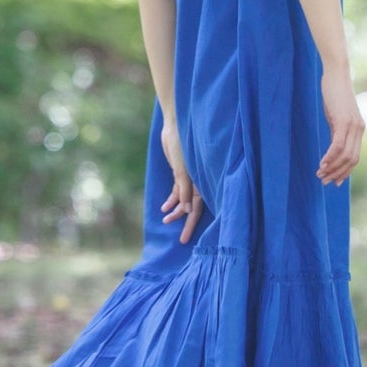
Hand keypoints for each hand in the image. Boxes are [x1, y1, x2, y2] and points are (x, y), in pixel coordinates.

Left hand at [159, 120, 203, 242]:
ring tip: (166, 220)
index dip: (191, 222)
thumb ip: (186, 189)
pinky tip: (164, 208)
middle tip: (182, 240)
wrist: (175, 126)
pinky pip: (177, 190)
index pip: (198, 207)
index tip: (186, 238)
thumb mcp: (183, 170)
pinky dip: (171, 199)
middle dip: (186, 223)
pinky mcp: (180, 172)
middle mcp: (198, 181)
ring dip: (176, 210)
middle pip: (192, 207)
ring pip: (183, 199)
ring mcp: (189, 177)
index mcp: (202, 181)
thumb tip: (188, 210)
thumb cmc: (183, 145)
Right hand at [317, 66, 363, 185]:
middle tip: (324, 181)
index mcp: (358, 130)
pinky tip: (321, 163)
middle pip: (352, 160)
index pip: (355, 157)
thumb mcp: (336, 116)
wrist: (336, 74)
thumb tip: (333, 147)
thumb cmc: (334, 93)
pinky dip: (330, 156)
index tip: (334, 181)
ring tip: (320, 174)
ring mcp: (353, 126)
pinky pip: (338, 145)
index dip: (345, 172)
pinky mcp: (343, 121)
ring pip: (345, 155)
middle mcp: (359, 129)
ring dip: (332, 167)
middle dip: (338, 173)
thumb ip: (337, 131)